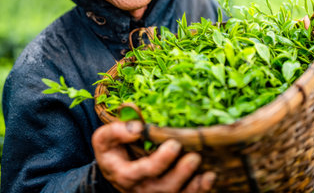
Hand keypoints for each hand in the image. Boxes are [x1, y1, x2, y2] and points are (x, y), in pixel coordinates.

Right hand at [92, 121, 215, 192]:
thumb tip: (137, 127)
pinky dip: (198, 191)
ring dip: (193, 187)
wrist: (114, 167)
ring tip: (207, 173)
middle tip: (195, 157)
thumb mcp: (104, 138)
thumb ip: (116, 131)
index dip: (160, 161)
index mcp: (124, 174)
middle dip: (180, 174)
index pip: (142, 172)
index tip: (174, 144)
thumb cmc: (112, 149)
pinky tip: (209, 178)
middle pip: (162, 188)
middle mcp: (139, 189)